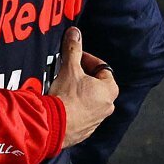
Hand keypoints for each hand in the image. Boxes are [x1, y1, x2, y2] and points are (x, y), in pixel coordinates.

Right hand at [49, 26, 118, 147]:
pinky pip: (82, 114)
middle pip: (97, 85)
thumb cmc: (66, 97)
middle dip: (83, 76)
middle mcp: (107, 106)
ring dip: (79, 92)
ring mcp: (97, 120)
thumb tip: (75, 33)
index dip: (88, 59)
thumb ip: (73, 49)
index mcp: (109, 90)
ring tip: (62, 87)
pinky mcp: (85, 130)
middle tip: (68, 71)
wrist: (54, 124)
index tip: (75, 57)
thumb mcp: (69, 68)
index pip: (103, 68)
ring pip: (90, 100)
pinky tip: (61, 103)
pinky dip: (74, 107)